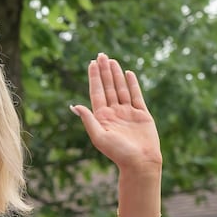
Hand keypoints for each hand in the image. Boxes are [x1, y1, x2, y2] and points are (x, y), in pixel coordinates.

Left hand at [69, 53, 161, 173]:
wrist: (140, 162)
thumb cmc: (118, 153)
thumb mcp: (99, 137)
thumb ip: (88, 120)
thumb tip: (74, 105)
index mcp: (102, 117)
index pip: (97, 93)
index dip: (94, 78)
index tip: (91, 63)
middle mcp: (114, 113)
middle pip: (108, 87)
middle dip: (104, 71)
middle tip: (101, 55)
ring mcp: (128, 113)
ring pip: (121, 89)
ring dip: (116, 74)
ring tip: (112, 60)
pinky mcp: (141, 114)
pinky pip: (136, 95)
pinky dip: (132, 84)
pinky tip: (128, 73)